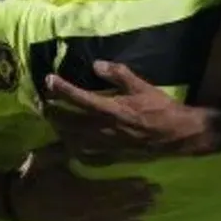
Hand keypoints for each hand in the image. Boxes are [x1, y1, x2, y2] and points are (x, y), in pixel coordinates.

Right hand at [9, 144, 158, 220]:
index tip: (146, 181)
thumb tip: (80, 127)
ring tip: (151, 206)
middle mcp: (82, 210)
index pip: (108, 190)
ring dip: (133, 214)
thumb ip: (67, 145)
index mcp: (76, 189)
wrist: (20, 200)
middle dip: (137, 200)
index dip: (128, 187)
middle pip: (115, 206)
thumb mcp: (50, 156)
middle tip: (156, 193)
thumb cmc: (36, 174)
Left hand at [42, 60, 209, 164]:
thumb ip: (118, 74)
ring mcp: (107, 145)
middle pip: (70, 122)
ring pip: (74, 140)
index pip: (80, 98)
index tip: (48, 80)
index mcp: (112, 109)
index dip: (62, 89)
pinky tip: (69, 142)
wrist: (177, 135)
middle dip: (53, 112)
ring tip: (53, 120)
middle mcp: (105, 129)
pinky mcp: (111, 156)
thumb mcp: (141, 86)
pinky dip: (73, 148)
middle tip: (44, 102)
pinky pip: (86, 155)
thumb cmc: (160, 107)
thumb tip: (96, 64)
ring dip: (60, 130)